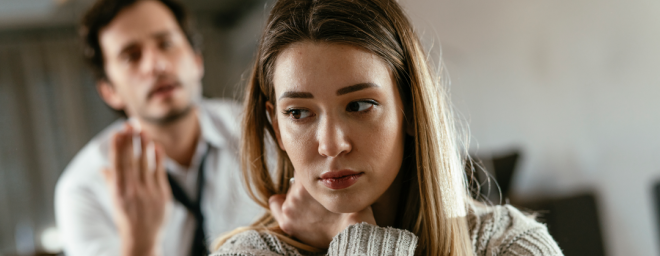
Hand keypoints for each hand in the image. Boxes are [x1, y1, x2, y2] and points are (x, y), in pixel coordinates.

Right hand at [102, 125, 170, 255]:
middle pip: (131, 161)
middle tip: (130, 124)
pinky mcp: (162, 194)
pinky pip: (160, 172)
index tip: (117, 132)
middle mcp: (132, 191)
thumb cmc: (126, 218)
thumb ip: (111, 182)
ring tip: (143, 130)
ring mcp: (149, 192)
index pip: (117, 165)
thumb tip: (103, 167)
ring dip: (144, 145)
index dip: (118, 148)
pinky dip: (158, 158)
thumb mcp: (115, 201)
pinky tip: (156, 146)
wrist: (143, 238)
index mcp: (118, 192)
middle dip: (131, 141)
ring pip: (146, 164)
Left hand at [269, 177, 375, 248]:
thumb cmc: (350, 209)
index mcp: (308, 181)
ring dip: (298, 197)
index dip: (314, 173)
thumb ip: (329, 174)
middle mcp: (295, 193)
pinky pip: (276, 203)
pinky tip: (290, 206)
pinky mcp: (286, 222)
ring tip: (312, 207)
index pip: (305, 168)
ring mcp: (289, 208)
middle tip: (317, 197)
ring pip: (290, 192)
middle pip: (297, 181)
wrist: (349, 233)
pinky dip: (280, 202)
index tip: (319, 178)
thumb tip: (325, 166)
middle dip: (306, 187)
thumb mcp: (343, 183)